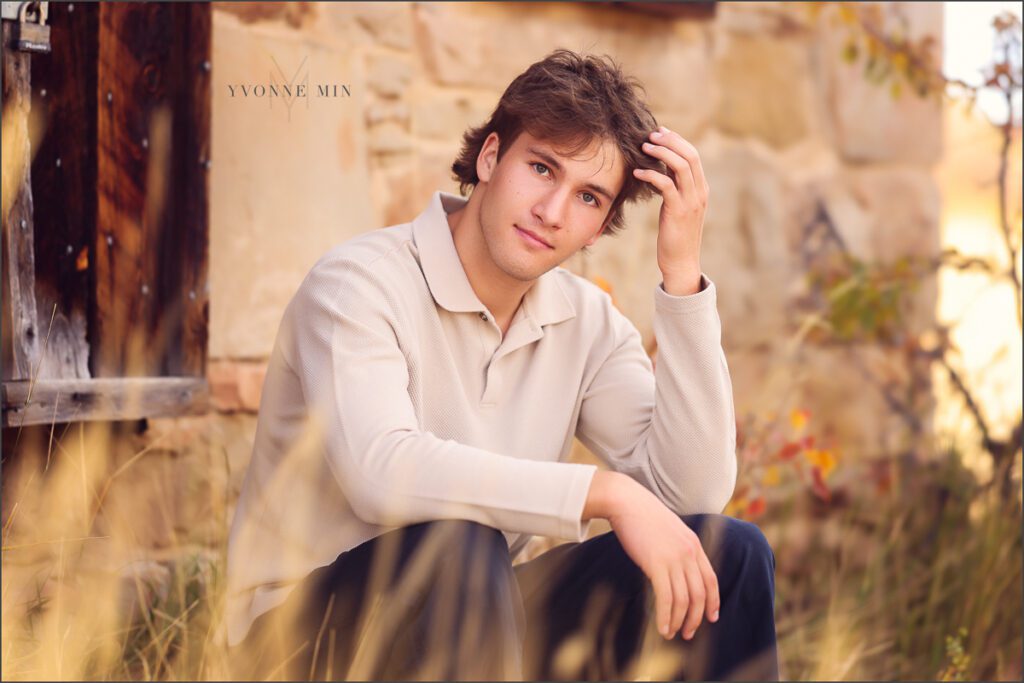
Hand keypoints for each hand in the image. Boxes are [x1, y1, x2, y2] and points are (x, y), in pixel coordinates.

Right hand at [608, 478, 719, 640]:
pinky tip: (661, 628)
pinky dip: (665, 616)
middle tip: (688, 633)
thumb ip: (677, 548)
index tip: (711, 617)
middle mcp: (689, 553)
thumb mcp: (669, 530)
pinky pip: (666, 597)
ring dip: (678, 621)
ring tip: (671, 634)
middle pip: (699, 594)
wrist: (627, 501)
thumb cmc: (643, 515)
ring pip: (683, 599)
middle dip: (696, 618)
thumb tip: (675, 568)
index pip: (711, 579)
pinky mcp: (657, 563)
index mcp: (694, 545)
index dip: (713, 601)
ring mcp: (674, 558)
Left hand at [633, 126, 708, 295]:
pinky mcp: (678, 211)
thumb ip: (675, 189)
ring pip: (681, 166)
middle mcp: (700, 192)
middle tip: (651, 134)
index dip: (677, 140)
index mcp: (701, 189)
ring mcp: (691, 201)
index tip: (660, 132)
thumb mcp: (678, 209)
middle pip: (689, 155)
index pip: (693, 155)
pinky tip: (637, 172)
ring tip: (644, 147)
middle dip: (670, 141)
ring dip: (661, 153)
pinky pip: (666, 185)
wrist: (682, 262)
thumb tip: (660, 172)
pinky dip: (651, 175)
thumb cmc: (676, 236)